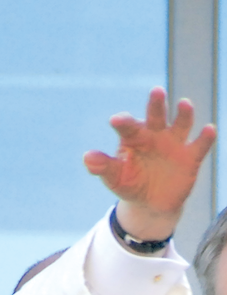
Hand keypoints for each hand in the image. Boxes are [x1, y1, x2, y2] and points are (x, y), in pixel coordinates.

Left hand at [84, 88, 215, 242]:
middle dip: (156, 104)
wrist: (151, 202)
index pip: (128, 126)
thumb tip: (87, 157)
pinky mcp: (191, 157)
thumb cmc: (129, 183)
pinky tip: (208, 130)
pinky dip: (205, 138)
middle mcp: (155, 134)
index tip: (116, 120)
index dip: (123, 122)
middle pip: (156, 115)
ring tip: (184, 104)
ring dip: (183, 114)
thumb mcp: (114, 177)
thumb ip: (103, 166)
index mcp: (134, 137)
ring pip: (181, 124)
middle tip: (155, 91)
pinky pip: (199, 145)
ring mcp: (175, 143)